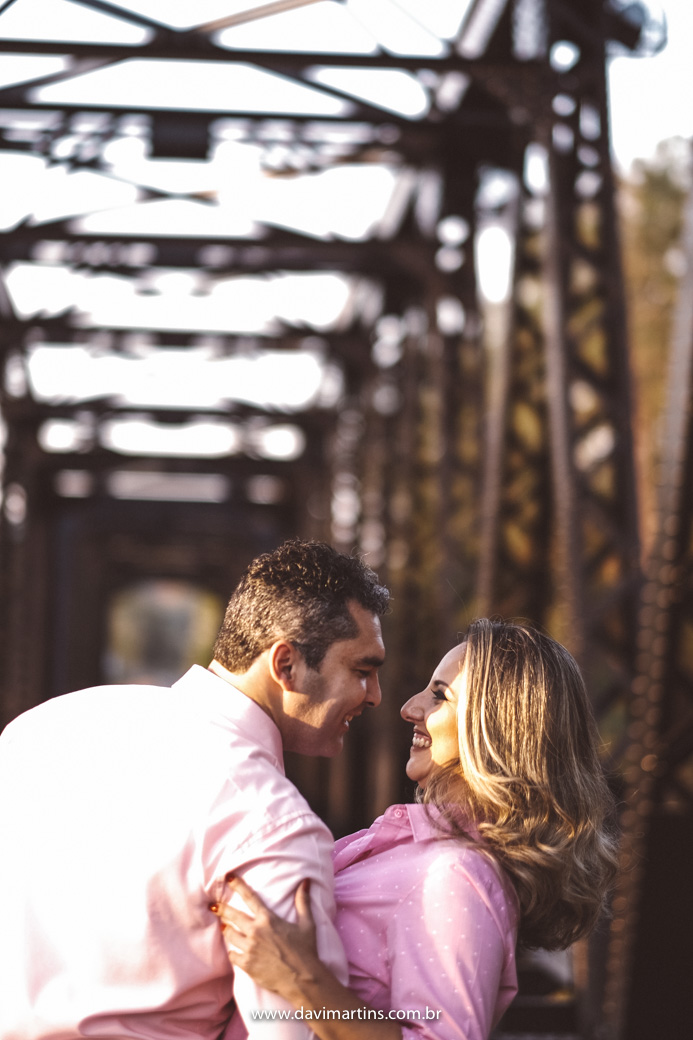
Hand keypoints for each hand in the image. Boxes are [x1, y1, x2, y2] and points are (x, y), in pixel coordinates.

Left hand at [210, 874, 319, 998]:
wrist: (302, 979)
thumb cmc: (306, 950)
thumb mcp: (307, 924)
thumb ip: (303, 902)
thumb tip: (306, 881)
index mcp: (268, 919)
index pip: (249, 897)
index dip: (238, 885)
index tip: (228, 878)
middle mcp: (256, 931)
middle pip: (232, 915)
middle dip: (220, 908)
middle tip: (213, 905)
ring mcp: (249, 948)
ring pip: (229, 934)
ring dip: (225, 929)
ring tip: (223, 927)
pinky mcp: (246, 964)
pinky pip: (232, 955)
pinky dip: (232, 952)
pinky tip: (233, 950)